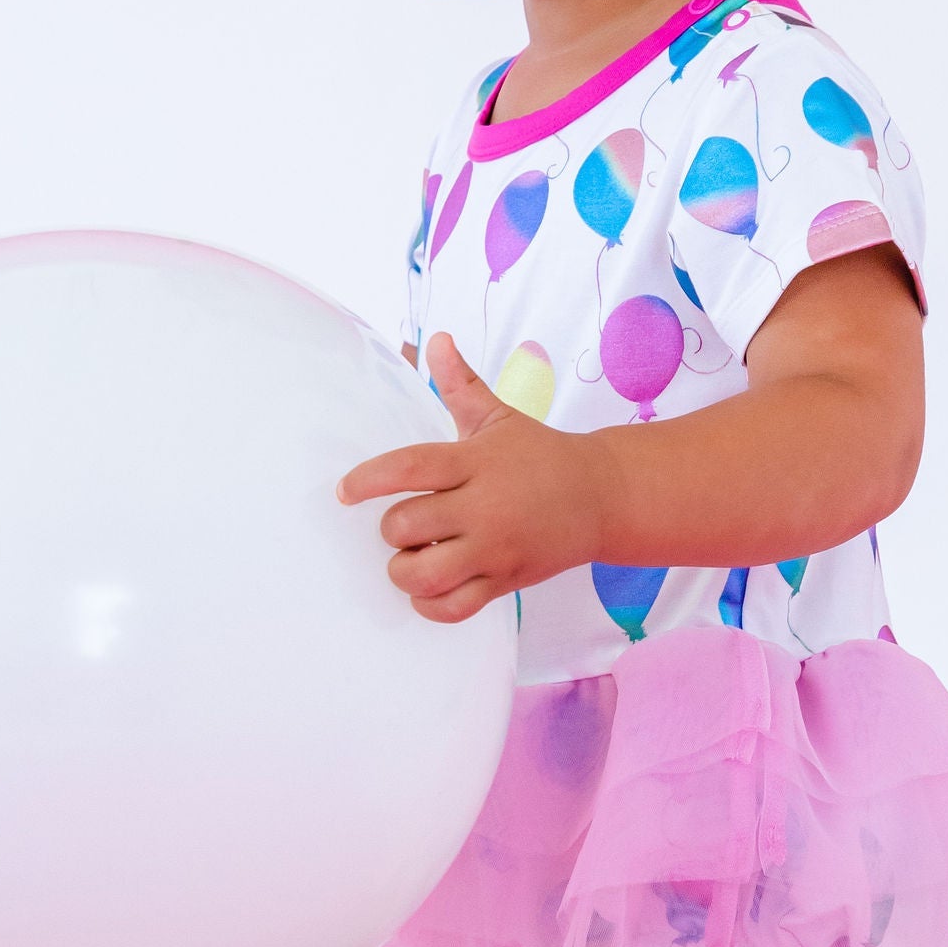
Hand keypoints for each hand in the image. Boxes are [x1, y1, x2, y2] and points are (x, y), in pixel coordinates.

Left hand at [337, 333, 608, 621]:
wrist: (602, 497)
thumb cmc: (541, 455)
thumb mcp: (500, 417)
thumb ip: (461, 383)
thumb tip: (435, 339)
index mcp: (475, 462)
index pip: (407, 469)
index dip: (367, 480)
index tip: (345, 492)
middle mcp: (483, 506)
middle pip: (406, 526)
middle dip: (391, 530)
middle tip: (402, 526)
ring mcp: (495, 548)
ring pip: (424, 574)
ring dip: (404, 571)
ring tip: (413, 559)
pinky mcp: (506, 581)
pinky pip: (454, 607)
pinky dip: (431, 604)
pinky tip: (431, 588)